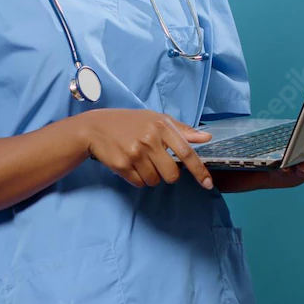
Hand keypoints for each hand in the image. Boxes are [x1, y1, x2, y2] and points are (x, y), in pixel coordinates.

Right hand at [76, 109, 214, 189]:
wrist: (96, 127)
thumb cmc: (130, 122)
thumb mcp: (156, 119)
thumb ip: (182, 130)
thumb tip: (207, 138)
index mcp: (162, 126)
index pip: (186, 152)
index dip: (199, 170)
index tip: (208, 184)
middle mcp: (150, 139)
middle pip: (172, 174)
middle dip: (168, 174)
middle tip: (158, 163)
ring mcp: (135, 153)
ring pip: (155, 181)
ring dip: (151, 176)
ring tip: (140, 161)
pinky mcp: (122, 165)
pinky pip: (140, 183)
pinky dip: (138, 179)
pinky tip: (130, 165)